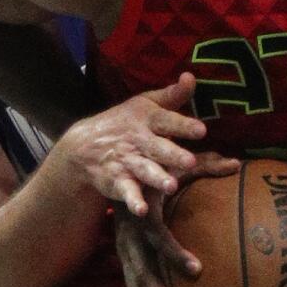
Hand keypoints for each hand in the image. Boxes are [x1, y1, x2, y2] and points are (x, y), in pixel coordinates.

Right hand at [56, 72, 205, 216]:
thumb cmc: (127, 121)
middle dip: (173, 155)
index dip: (183, 125)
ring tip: (172, 186)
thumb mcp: (147, 103)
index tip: (202, 130)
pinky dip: (132, 200)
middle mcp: (138, 140)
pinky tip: (141, 210)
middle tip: (191, 162)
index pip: (167, 120)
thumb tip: (191, 76)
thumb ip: (173, 95)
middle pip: (157, 147)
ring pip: (144, 170)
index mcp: (148, 119)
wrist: (84, 144)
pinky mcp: (117, 181)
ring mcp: (126, 161)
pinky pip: (126, 191)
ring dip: (157, 178)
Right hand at [114, 151, 238, 286]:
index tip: (197, 269)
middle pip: (142, 273)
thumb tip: (238, 163)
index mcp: (142, 214)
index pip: (156, 236)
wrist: (118, 177)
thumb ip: (207, 165)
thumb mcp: (179, 165)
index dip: (174, 253)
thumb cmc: (157, 172)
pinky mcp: (125, 265)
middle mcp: (129, 238)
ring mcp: (124, 255)